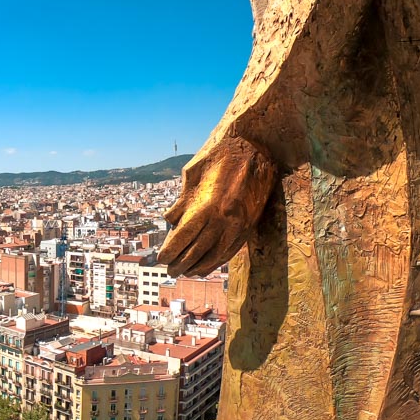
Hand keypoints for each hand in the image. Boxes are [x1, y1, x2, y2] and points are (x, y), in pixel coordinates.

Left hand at [157, 136, 276, 276]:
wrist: (258, 147)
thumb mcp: (194, 171)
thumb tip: (169, 220)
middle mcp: (224, 219)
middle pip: (198, 249)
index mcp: (207, 205)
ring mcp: (239, 225)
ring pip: (215, 254)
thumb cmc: (221, 154)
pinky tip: (207, 266)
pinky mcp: (249, 225)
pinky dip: (217, 261)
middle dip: (181, 262)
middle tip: (169, 271)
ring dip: (198, 266)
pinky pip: (231, 250)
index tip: (161, 258)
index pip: (184, 236)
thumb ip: (182, 198)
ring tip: (185, 272)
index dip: (171, 250)